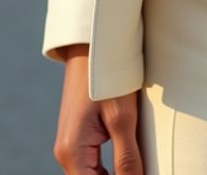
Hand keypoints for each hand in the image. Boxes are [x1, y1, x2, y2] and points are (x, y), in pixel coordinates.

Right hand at [53, 45, 143, 173]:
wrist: (93, 45)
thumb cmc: (108, 77)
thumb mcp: (123, 118)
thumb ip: (127, 159)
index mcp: (72, 153)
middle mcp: (66, 153)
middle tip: (140, 171)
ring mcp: (71, 145)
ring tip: (137, 169)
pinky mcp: (79, 136)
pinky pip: (93, 164)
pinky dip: (110, 169)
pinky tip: (129, 166)